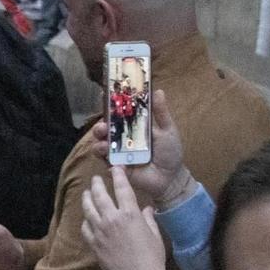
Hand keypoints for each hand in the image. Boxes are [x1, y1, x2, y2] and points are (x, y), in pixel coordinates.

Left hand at [80, 165, 171, 269]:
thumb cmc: (152, 258)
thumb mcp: (155, 235)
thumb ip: (148, 219)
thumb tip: (147, 208)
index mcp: (130, 214)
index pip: (122, 188)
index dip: (118, 176)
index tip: (115, 168)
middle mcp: (112, 219)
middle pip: (100, 195)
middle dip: (97, 184)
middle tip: (96, 179)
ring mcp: (100, 231)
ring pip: (88, 209)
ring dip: (87, 198)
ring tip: (87, 193)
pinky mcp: (93, 243)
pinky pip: (85, 227)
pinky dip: (86, 220)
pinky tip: (87, 219)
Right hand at [85, 89, 194, 206]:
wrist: (171, 178)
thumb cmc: (170, 153)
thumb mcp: (168, 130)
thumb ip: (161, 112)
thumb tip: (157, 91)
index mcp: (133, 126)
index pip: (118, 113)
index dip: (109, 105)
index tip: (102, 96)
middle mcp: (122, 138)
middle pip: (104, 128)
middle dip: (99, 126)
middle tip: (103, 126)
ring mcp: (117, 152)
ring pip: (100, 142)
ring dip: (98, 141)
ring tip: (105, 142)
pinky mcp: (115, 165)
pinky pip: (103, 159)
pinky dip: (102, 155)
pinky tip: (107, 154)